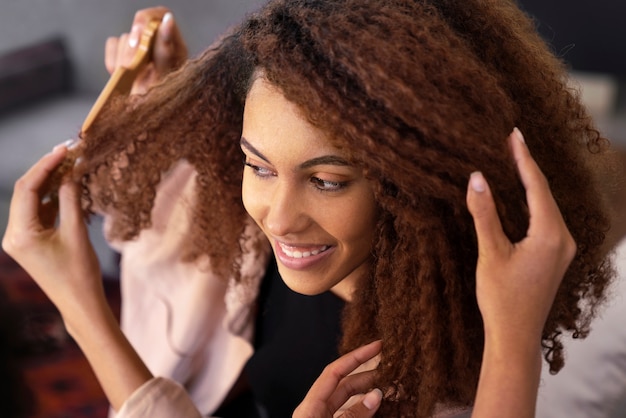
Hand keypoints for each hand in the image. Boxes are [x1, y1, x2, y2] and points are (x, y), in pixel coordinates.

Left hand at [2, 145, 105, 322]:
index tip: (64, 150)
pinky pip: (38, 213)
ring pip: (32, 201)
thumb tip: (71, 172)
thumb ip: (71, 199)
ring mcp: (20, 239)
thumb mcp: (76, 233)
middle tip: (68, 152)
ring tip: (71, 165)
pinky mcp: (30, 242)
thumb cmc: (79, 273)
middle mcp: (13, 235)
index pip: (28, 189)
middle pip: (26, 192)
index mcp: (20, 234)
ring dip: (50, 183)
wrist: (80, 303)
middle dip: (47, 170)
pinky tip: (68, 186)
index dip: (46, 165)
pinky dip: (52, 199)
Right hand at [105, 7, 187, 94]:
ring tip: (131, 77)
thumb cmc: (164, 99)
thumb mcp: (168, 75)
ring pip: (124, 37)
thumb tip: (167, 20)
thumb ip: (166, 49)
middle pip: (139, 23)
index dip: (148, 20)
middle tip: (131, 63)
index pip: (161, 15)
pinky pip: (112, 45)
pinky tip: (120, 75)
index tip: (139, 35)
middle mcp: (157, 42)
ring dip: (125, 58)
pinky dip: (112, 61)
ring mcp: (139, 47)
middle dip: (134, 44)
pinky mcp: (123, 54)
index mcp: (174, 43)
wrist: (150, 118)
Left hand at [293, 340, 382, 417]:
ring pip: (348, 400)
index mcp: (310, 406)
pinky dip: (363, 408)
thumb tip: (376, 394)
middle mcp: (315, 410)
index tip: (376, 346)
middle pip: (343, 384)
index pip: (335, 371)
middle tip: (389, 370)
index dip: (356, 356)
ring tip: (388, 388)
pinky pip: (348, 413)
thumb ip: (354, 413)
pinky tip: (379, 407)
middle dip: (366, 375)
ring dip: (367, 393)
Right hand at [467, 127, 575, 346]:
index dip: (523, 158)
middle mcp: (563, 238)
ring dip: (529, 184)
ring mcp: (561, 248)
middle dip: (526, 166)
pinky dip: (530, 202)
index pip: (537, 186)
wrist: (516, 336)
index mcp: (550, 234)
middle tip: (510, 141)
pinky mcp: (554, 256)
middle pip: (544, 193)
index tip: (513, 134)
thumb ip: (484, 213)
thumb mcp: (490, 252)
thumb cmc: (502, 298)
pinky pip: (544, 219)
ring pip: (545, 206)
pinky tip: (519, 195)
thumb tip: (476, 177)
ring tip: (513, 160)